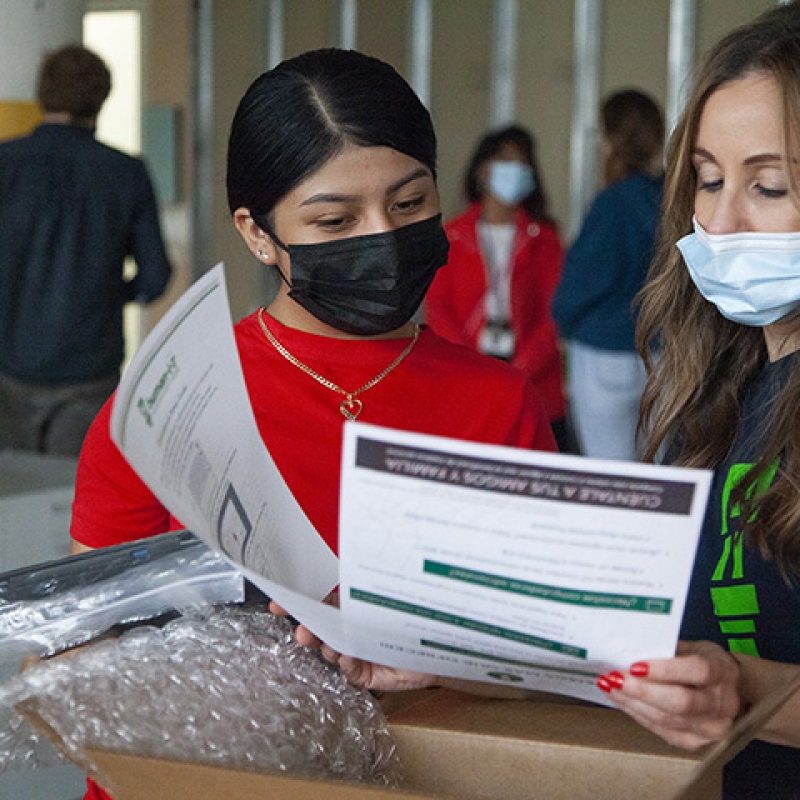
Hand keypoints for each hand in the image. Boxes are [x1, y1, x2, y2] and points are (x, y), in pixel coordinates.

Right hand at [268, 597, 437, 691]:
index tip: (279, 602)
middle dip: (306, 628)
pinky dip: (348, 662)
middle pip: (319, 626)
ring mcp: (355, 649)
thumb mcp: (383, 597)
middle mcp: (349, 627)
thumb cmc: (416, 613)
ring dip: (327, 646)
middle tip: (302, 631)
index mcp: (350, 603)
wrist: (442, 643)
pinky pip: (349, 669)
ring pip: (330, 648)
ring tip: (330, 644)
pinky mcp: (364, 672)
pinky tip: (350, 656)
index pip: (318, 600)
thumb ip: (356, 592)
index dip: (297, 601)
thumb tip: (335, 587)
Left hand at [597, 640, 740, 750]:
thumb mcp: (692, 648)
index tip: (635, 665)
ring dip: (632, 703)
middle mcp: (722, 704)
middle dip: (641, 691)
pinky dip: (638, 714)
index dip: (665, 670)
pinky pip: (661, 730)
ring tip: (610, 688)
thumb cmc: (704, 663)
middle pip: (680, 702)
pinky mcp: (696, 742)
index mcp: (723, 672)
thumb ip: (666, 651)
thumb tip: (629, 651)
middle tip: (614, 678)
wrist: (730, 691)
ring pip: (667, 719)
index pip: (697, 671)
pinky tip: (622, 701)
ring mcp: (711, 728)